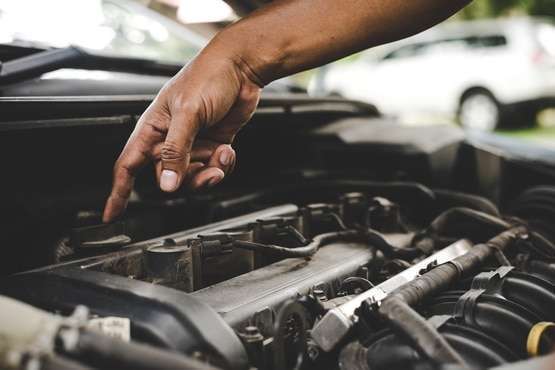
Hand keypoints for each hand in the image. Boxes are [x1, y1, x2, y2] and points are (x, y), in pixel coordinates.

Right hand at [102, 49, 260, 222]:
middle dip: (188, 178)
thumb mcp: (188, 114)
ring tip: (221, 153)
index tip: (111, 215)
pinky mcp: (213, 146)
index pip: (128, 166)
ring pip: (194, 178)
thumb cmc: (209, 78)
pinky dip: (223, 165)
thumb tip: (166, 184)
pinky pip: (214, 170)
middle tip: (205, 163)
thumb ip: (176, 151)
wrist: (241, 69)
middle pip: (168, 178)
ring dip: (210, 172)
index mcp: (153, 128)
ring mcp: (193, 145)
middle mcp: (170, 139)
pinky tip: (228, 149)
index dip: (118, 192)